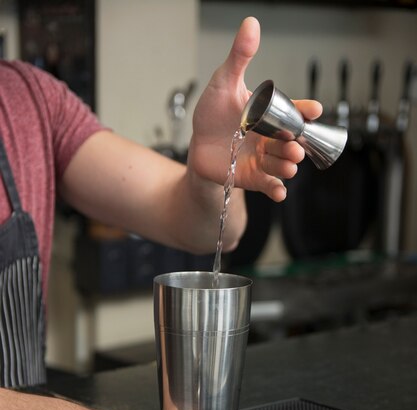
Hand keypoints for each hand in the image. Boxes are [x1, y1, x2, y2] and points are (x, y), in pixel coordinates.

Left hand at [189, 16, 322, 201]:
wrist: (198, 145)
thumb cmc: (212, 113)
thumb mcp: (225, 82)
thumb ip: (240, 57)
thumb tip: (251, 24)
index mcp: (271, 115)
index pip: (294, 113)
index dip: (305, 112)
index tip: (314, 110)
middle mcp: (272, 138)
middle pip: (292, 143)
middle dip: (296, 145)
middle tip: (295, 146)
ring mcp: (265, 159)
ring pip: (283, 164)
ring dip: (288, 166)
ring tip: (289, 165)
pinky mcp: (255, 178)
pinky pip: (270, 185)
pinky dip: (276, 189)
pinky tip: (279, 192)